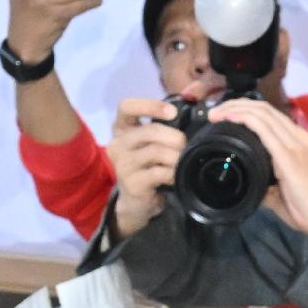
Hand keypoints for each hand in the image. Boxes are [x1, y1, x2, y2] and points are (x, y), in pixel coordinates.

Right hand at [107, 100, 184, 236]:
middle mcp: (117, 143)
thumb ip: (162, 127)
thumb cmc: (147, 167)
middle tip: (185, 145)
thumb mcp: (150, 143)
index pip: (126, 106)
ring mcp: (122, 164)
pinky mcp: (132, 182)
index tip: (172, 112)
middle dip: (175, 137)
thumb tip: (190, 112)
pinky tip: (175, 176)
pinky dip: (173, 173)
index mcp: (121, 128)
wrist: (136, 202)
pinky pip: (159, 172)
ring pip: (156, 151)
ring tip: (182, 161)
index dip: (150, 105)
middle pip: (149, 131)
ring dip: (176, 156)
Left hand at [207, 99, 307, 236]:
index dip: (245, 109)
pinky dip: (245, 119)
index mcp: (297, 142)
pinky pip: (264, 129)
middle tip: (215, 113)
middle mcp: (297, 137)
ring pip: (262, 113)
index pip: (270, 115)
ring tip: (216, 114)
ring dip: (235, 109)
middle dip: (236, 105)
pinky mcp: (289, 155)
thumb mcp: (281, 192)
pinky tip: (230, 119)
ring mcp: (294, 144)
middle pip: (264, 108)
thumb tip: (249, 185)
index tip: (224, 116)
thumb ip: (266, 184)